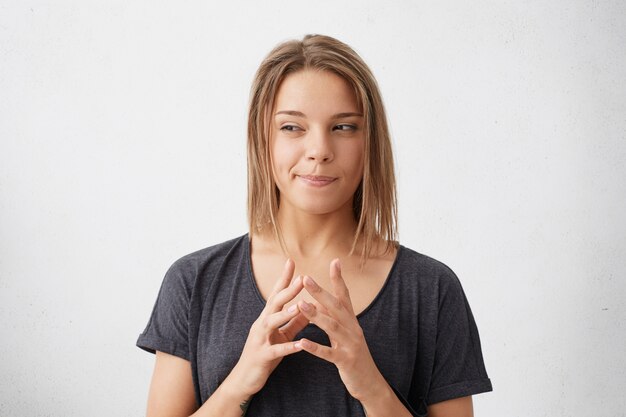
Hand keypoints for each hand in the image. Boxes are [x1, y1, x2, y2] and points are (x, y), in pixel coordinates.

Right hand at [228, 259, 308, 396]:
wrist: (244, 379)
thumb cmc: (264, 355)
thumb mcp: (281, 335)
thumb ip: (294, 322)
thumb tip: (309, 307)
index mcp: (267, 318)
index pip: (275, 294)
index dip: (283, 278)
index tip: (291, 261)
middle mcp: (261, 324)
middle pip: (274, 303)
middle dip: (288, 290)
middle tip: (302, 278)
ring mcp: (260, 340)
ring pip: (271, 323)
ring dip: (285, 314)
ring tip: (299, 307)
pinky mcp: (262, 356)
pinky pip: (275, 350)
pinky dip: (287, 347)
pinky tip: (300, 346)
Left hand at [295, 259, 385, 400]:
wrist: (370, 382)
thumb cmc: (354, 355)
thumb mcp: (346, 333)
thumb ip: (336, 317)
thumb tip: (322, 300)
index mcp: (352, 321)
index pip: (345, 296)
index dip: (339, 279)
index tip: (334, 261)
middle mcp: (353, 329)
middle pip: (336, 306)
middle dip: (320, 292)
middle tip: (305, 278)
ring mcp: (350, 345)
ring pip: (332, 327)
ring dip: (315, 315)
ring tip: (300, 305)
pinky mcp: (346, 361)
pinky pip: (328, 353)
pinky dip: (315, 347)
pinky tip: (302, 342)